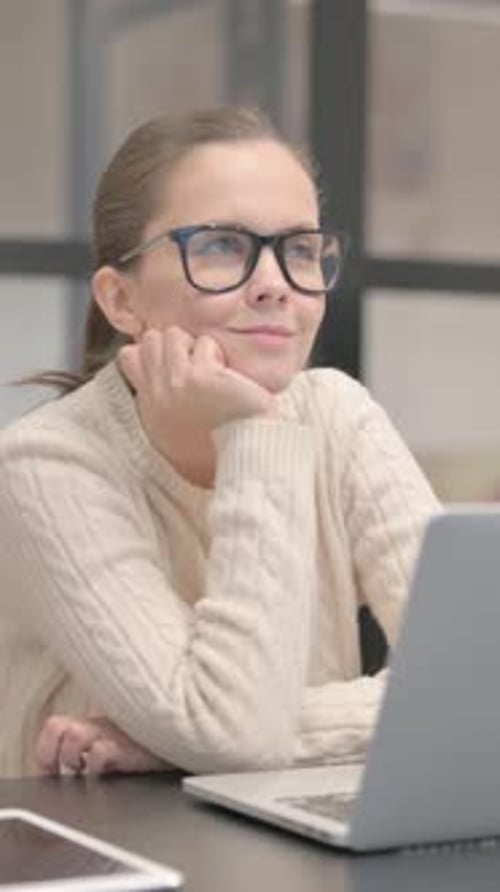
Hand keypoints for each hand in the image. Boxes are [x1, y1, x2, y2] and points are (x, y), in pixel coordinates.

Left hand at [35, 715, 167, 775]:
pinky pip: (99, 752)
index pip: (53, 726)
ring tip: (85, 770)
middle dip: (52, 754)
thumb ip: (90, 753)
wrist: (180, 742)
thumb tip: (68, 775)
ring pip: (72, 735)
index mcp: (92, 725)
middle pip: (56, 726)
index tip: (51, 772)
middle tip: (65, 770)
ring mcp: (111, 734)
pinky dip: (96, 766)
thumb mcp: (115, 745)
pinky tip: (104, 773)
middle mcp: (97, 727)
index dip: (46, 753)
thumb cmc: (147, 747)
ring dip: (72, 757)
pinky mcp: (127, 747)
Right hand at [118, 327, 273, 459]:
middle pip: (150, 340)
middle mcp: (157, 392)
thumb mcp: (173, 437)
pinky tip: (227, 374)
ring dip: (194, 345)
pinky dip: (216, 354)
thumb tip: (165, 389)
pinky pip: (204, 344)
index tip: (172, 361)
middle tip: (194, 362)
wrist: (239, 460)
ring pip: (173, 335)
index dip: (150, 352)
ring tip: (210, 366)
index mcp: (149, 406)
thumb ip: (163, 409)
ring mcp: (177, 382)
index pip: (129, 357)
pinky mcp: (202, 376)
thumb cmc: (216, 454)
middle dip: (172, 344)